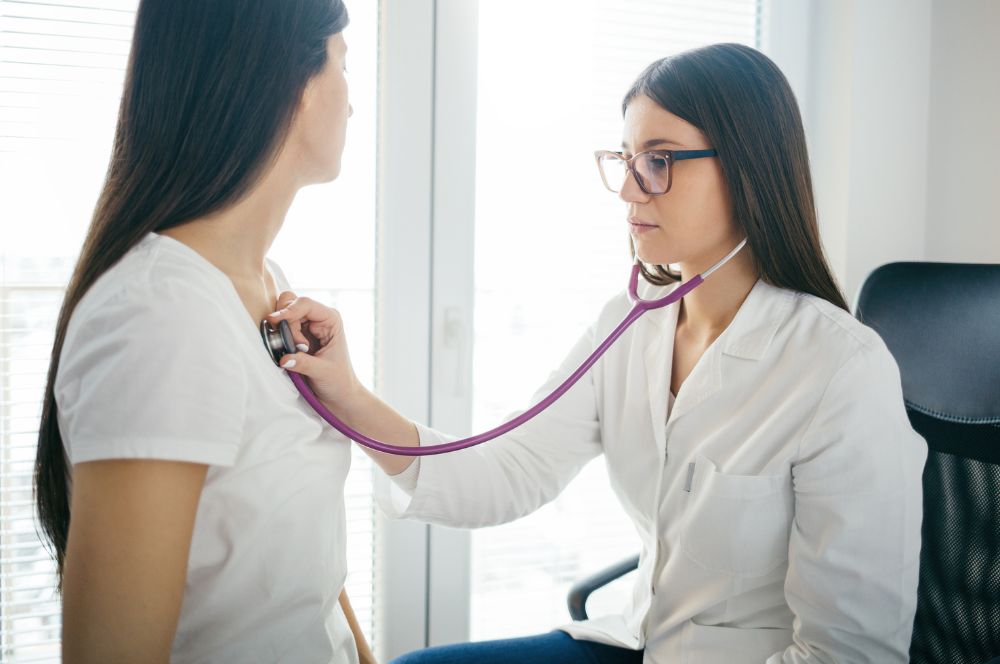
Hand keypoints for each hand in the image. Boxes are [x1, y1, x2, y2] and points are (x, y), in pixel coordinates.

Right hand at [266, 292, 361, 407]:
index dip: (289, 310)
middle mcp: (318, 318)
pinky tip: (291, 353)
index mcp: (331, 319)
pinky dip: (279, 338)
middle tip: (294, 346)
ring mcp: (306, 326)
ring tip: (297, 352)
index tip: (275, 321)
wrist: (339, 393)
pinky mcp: (296, 336)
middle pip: (291, 305)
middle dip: (286, 323)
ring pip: (283, 316)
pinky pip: (280, 329)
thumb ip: (303, 363)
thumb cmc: (338, 380)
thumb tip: (284, 358)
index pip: (306, 304)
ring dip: (283, 333)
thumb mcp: (322, 372)